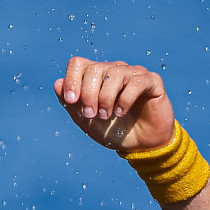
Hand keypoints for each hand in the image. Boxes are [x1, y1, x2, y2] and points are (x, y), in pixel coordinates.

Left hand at [53, 58, 174, 152]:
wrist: (140, 146)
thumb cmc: (113, 131)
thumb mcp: (86, 120)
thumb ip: (71, 103)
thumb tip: (57, 83)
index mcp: (97, 76)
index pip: (78, 63)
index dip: (72, 80)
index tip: (71, 100)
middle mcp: (115, 70)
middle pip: (94, 68)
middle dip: (88, 94)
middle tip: (92, 114)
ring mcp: (134, 74)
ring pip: (115, 74)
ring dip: (106, 98)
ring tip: (106, 116)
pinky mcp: (152, 81)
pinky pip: (136, 82)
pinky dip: (125, 99)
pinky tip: (121, 112)